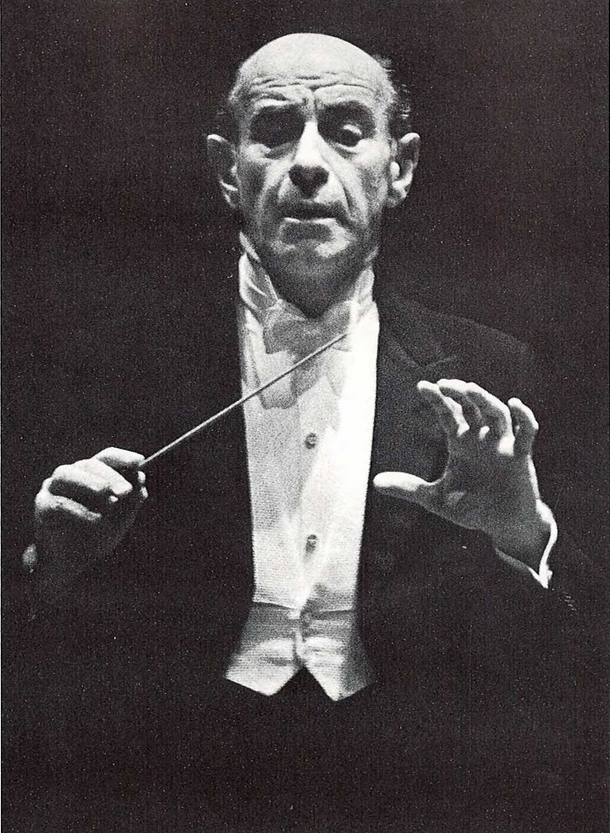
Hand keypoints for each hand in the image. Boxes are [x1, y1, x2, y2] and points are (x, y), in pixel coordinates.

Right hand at [32, 447, 146, 600]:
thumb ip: (131, 499)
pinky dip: (79, 511)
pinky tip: (96, 521)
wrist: (73, 563)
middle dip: (110, 476)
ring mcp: (53, 489)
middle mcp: (71, 476)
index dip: (122, 457)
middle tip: (126, 491)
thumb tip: (140, 478)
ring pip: (66, 475)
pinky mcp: (43, 507)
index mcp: (92, 474)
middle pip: (88, 464)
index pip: (106, 457)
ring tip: (111, 501)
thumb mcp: (121, 518)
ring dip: (90, 484)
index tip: (139, 462)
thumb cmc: (98, 535)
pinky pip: (58, 503)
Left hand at [373, 379, 552, 568]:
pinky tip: (514, 403)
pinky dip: (523, 417)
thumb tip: (375, 482)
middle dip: (459, 394)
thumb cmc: (472, 508)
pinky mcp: (521, 456)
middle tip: (444, 385)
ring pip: (497, 413)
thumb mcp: (435, 498)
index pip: (448, 413)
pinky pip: (526, 432)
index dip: (437, 399)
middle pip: (472, 407)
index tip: (422, 387)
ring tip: (471, 389)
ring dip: (486, 400)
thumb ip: (409, 488)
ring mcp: (502, 444)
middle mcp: (481, 437)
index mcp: (461, 442)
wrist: (503, 525)